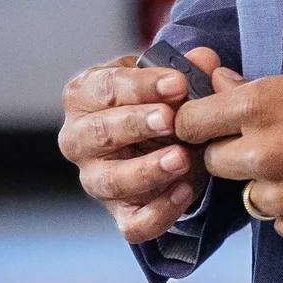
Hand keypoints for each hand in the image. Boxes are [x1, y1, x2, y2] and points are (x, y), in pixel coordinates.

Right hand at [58, 48, 240, 243]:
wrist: (159, 143)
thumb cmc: (153, 103)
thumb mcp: (165, 81)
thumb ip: (187, 71)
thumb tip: (205, 60)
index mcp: (82, 96)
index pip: (106, 87)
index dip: (142, 85)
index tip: (177, 83)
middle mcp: (78, 139)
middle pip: (100, 133)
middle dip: (136, 125)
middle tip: (171, 120)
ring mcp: (94, 179)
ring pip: (112, 181)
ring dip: (147, 170)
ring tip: (181, 158)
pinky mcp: (118, 213)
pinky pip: (132, 223)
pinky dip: (158, 211)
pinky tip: (185, 191)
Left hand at [174, 58, 282, 244]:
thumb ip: (256, 85)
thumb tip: (219, 85)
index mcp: (261, 106)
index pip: (190, 122)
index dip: (194, 122)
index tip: (204, 124)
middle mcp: (265, 153)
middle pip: (212, 162)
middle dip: (228, 152)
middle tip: (259, 145)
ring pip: (247, 195)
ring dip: (263, 183)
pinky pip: (279, 222)